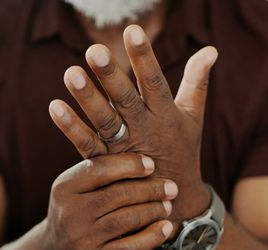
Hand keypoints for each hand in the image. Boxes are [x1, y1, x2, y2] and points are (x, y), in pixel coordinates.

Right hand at [39, 152, 176, 249]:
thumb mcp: (75, 187)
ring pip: (127, 219)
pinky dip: (152, 236)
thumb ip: (100, 172)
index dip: (129, 165)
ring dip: (153, 210)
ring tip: (167, 205)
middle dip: (150, 189)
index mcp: (65, 187)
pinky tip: (166, 228)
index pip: (100, 169)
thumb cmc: (76, 211)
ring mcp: (83, 238)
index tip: (151, 165)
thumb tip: (144, 159)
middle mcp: (70, 212)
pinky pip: (130, 247)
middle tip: (170, 187)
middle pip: (118, 194)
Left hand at [49, 25, 217, 233]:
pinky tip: (55, 107)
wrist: (174, 199)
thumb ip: (197, 82)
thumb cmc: (184, 150)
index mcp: (165, 115)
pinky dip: (71, 129)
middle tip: (94, 52)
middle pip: (126, 100)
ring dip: (88, 99)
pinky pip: (88, 145)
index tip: (133, 31)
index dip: (145, 58)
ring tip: (70, 74)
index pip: (155, 82)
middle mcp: (144, 129)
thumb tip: (211, 49)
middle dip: (111, 76)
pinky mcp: (107, 163)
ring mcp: (124, 148)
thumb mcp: (194, 117)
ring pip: (105, 121)